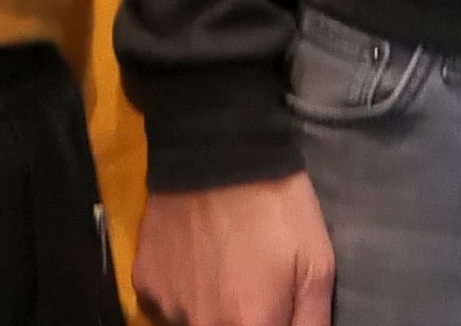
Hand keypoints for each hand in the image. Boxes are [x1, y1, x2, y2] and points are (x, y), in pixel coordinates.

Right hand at [137, 174, 335, 325]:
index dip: (272, 322)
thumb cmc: (276, 208)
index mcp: (249, 325)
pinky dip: (183, 292)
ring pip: (194, 323)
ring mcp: (167, 308)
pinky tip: (196, 260)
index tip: (274, 305)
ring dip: (211, 309)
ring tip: (224, 268)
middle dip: (242, 318)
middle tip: (251, 283)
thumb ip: (311, 322)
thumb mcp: (317, 264)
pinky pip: (166, 305)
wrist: (217, 151)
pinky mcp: (143, 284)